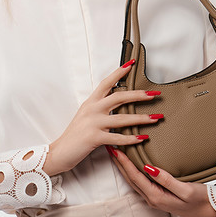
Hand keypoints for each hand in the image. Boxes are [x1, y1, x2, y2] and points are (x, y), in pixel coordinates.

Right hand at [44, 60, 165, 175]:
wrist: (59, 151)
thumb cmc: (75, 135)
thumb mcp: (86, 116)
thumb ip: (99, 107)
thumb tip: (116, 101)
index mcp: (90, 102)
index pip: (106, 83)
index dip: (119, 72)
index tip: (131, 64)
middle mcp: (92, 110)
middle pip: (119, 97)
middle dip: (139, 95)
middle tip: (154, 94)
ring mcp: (93, 123)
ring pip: (122, 118)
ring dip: (141, 118)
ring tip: (156, 117)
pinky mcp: (94, 138)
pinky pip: (117, 137)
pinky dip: (131, 138)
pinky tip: (142, 138)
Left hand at [106, 146, 215, 216]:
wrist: (212, 212)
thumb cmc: (201, 200)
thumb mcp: (186, 190)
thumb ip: (166, 180)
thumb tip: (148, 168)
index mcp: (156, 197)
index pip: (136, 176)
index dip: (124, 163)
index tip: (116, 150)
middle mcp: (152, 199)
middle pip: (130, 179)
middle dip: (119, 163)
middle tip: (110, 147)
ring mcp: (154, 198)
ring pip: (134, 181)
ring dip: (124, 167)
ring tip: (117, 154)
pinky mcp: (158, 196)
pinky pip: (140, 182)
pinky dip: (132, 172)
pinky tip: (131, 165)